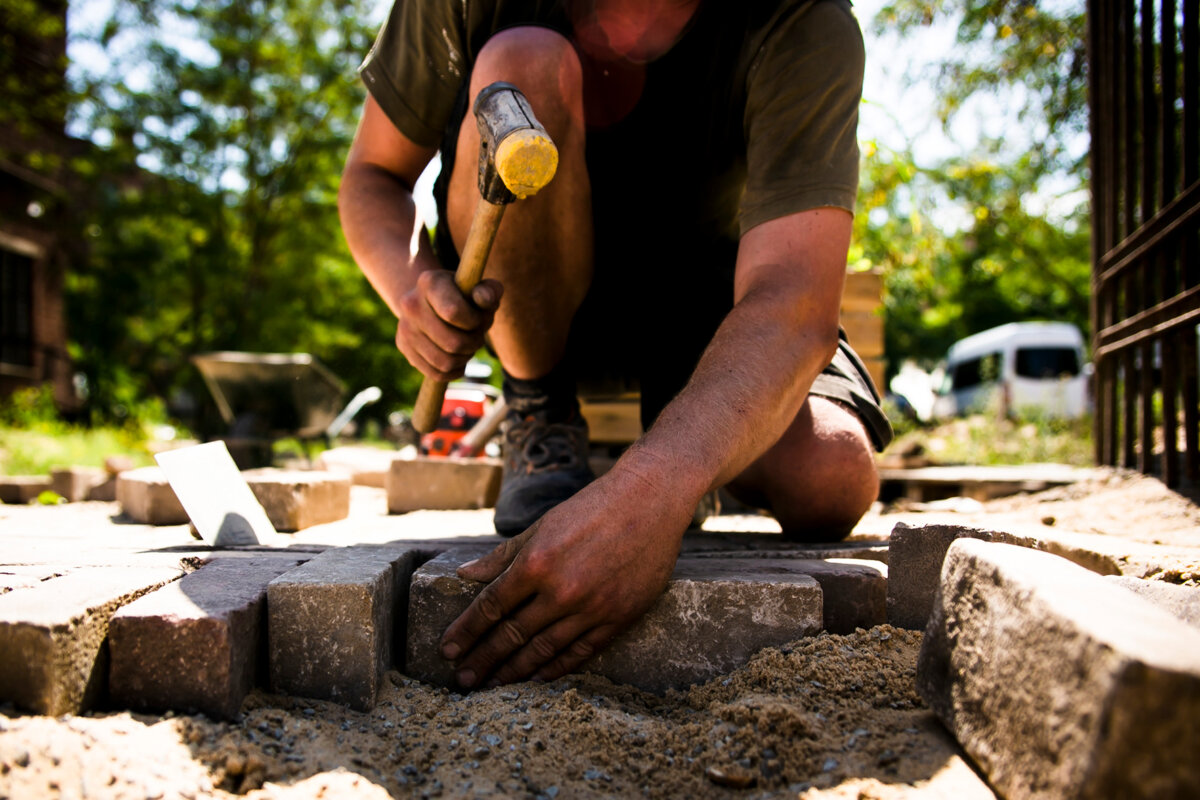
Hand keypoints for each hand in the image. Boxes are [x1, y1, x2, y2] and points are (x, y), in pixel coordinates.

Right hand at [395, 269, 502, 379]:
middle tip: (477, 336)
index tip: (478, 319)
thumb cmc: (466, 297)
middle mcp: (411, 304)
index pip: (454, 312)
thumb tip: (483, 299)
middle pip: (453, 343)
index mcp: (430, 282)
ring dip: (464, 358)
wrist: (434, 301)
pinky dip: (454, 371)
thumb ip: (490, 291)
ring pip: (445, 362)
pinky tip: (458, 358)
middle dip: (474, 343)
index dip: (474, 322)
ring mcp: (404, 327)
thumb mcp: (482, 289)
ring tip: (467, 345)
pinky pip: (435, 373)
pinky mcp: (403, 346)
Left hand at [439, 464, 694, 687]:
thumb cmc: (591, 508)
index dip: (466, 631)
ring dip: (515, 670)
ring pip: (544, 650)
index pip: (491, 606)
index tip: (448, 650)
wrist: (650, 501)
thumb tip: (465, 575)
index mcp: (537, 562)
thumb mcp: (542, 525)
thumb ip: (503, 555)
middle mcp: (561, 590)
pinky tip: (538, 676)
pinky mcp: (619, 617)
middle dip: (484, 660)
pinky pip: (581, 651)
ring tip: (495, 683)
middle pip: (512, 635)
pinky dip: (557, 667)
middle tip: (463, 680)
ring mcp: (592, 607)